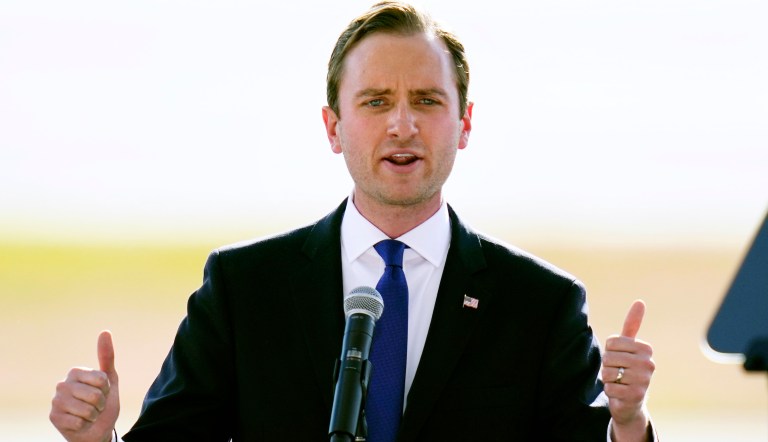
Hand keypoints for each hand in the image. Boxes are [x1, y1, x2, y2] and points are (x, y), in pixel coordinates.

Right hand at [50, 331, 120, 441]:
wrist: (96, 428)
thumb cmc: (103, 403)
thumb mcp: (110, 380)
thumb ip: (107, 356)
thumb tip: (105, 331)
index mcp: (75, 372)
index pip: (101, 379)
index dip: (106, 389)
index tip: (102, 392)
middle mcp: (62, 384)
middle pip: (94, 395)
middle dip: (100, 404)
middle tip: (95, 406)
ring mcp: (56, 401)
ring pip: (87, 409)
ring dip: (93, 415)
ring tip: (88, 415)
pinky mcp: (53, 417)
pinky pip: (78, 422)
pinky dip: (84, 425)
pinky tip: (80, 424)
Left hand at [602, 300, 654, 440]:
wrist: (631, 402)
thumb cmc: (627, 369)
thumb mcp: (628, 347)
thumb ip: (632, 325)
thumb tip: (640, 301)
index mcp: (646, 349)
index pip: (612, 342)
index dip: (609, 352)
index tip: (619, 359)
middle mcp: (649, 364)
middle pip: (608, 357)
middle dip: (607, 366)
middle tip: (618, 373)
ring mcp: (644, 380)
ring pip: (608, 372)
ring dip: (608, 379)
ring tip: (619, 382)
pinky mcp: (636, 396)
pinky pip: (609, 388)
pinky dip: (610, 391)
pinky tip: (620, 394)